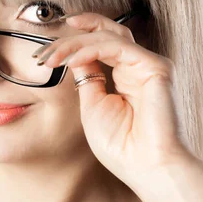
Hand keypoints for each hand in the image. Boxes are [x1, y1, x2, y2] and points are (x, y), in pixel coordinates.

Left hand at [35, 12, 192, 188]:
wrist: (147, 168)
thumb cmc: (122, 146)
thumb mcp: (92, 105)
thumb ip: (87, 77)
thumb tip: (74, 55)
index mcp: (126, 75)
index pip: (100, 45)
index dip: (72, 44)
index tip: (46, 53)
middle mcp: (138, 66)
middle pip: (105, 33)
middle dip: (72, 36)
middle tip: (46, 50)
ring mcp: (148, 65)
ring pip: (109, 35)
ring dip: (76, 42)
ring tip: (54, 57)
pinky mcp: (156, 66)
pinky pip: (118, 46)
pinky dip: (91, 49)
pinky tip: (73, 60)